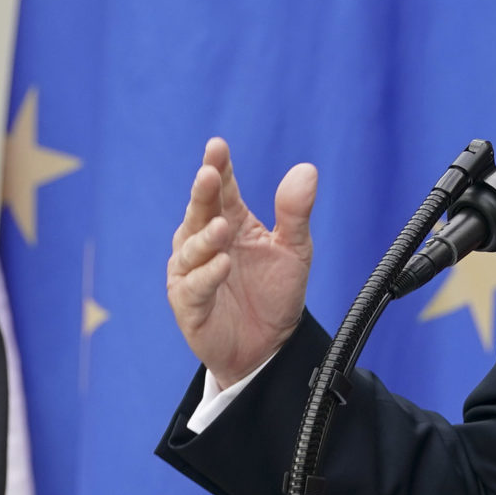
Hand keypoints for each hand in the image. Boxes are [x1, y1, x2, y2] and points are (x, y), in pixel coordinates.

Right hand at [166, 137, 318, 390]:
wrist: (268, 347)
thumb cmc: (275, 293)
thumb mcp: (295, 250)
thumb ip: (295, 212)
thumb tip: (307, 169)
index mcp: (231, 221)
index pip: (222, 188)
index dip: (219, 167)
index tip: (218, 147)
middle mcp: (204, 241)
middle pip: (200, 210)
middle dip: (203, 192)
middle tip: (208, 173)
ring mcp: (192, 271)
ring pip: (191, 248)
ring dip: (205, 236)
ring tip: (221, 226)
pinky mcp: (188, 303)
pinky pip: (194, 286)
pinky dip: (206, 274)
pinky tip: (221, 264)